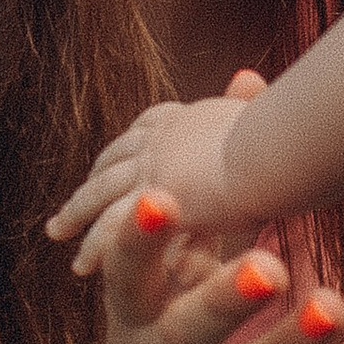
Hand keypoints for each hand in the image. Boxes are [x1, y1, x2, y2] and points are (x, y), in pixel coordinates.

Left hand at [47, 77, 256, 269]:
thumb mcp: (260, 112)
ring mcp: (151, 165)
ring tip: (59, 232)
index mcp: (187, 118)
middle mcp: (161, 137)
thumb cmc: (284, 130)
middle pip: (114, 158)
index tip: (115, 159)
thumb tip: (247, 76)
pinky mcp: (150, 197)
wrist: (276, 144)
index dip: (130, 145)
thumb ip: (248, 102)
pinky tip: (82, 267)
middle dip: (92, 178)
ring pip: (102, 193)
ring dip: (77, 213)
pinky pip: (113, 225)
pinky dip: (96, 246)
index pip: (146, 127)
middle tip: (70, 199)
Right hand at [81, 197, 343, 343]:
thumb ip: (178, 256)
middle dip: (225, 301)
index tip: (158, 194)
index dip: (138, 240)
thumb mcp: (146, 317)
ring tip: (333, 306)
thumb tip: (212, 181)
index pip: (128, 280)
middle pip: (187, 336)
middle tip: (265, 265)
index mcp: (135, 327)